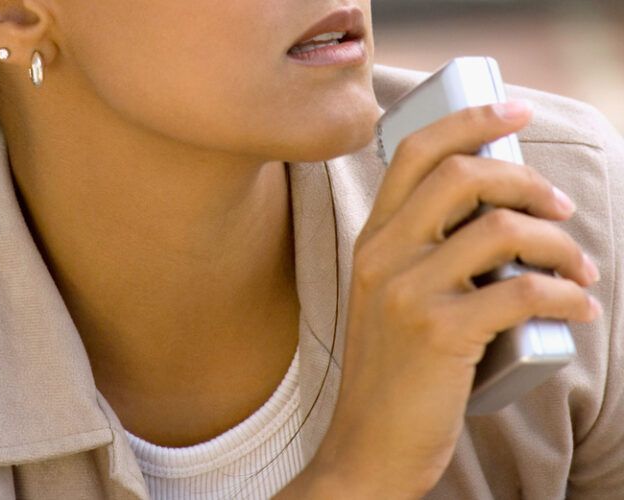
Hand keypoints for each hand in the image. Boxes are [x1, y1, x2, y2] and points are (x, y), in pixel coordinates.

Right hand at [280, 102, 600, 498]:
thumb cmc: (393, 371)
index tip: (510, 111)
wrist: (367, 444)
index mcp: (372, 241)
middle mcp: (382, 256)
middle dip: (526, 179)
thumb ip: (426, 254)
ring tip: (580, 268)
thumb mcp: (391, 299)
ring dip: (559, 243)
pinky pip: (522, 291)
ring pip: (501, 230)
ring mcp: (406, 292)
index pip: (414, 153)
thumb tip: (502, 216)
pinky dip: (566, 294)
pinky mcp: (438, 332)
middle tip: (561, 206)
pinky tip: (580, 307)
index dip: (467, 120)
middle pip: (462, 175)